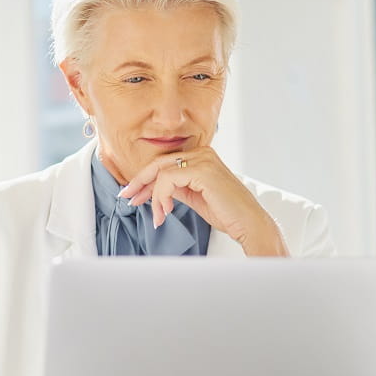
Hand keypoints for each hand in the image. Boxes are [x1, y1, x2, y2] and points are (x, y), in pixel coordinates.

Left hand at [117, 147, 287, 255]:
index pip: (165, 163)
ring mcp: (203, 159)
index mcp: (202, 156)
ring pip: (161, 172)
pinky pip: (168, 180)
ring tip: (158, 216)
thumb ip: (177, 188)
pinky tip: (166, 211)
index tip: (132, 194)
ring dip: (153, 197)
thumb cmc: (226, 213)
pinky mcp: (203, 170)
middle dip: (139, 182)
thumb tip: (156, 190)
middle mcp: (203, 152)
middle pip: (159, 163)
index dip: (145, 179)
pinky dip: (161, 197)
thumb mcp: (194, 197)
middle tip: (127, 198)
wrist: (248, 223)